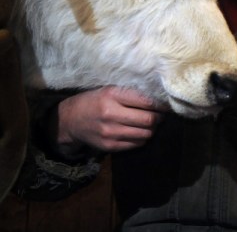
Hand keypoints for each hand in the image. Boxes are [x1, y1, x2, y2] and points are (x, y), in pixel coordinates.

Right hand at [54, 86, 168, 155]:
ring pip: (146, 134)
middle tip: (161, 115)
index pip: (146, 101)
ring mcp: (110, 132)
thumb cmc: (95, 101)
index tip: (165, 105)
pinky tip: (140, 132)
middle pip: (148, 120)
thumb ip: (131, 94)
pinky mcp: (110, 146)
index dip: (160, 105)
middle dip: (159, 118)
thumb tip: (158, 100)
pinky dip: (143, 138)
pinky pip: (136, 144)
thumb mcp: (110, 90)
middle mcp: (111, 114)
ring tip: (151, 124)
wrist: (71, 120)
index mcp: (112, 95)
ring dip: (152, 129)